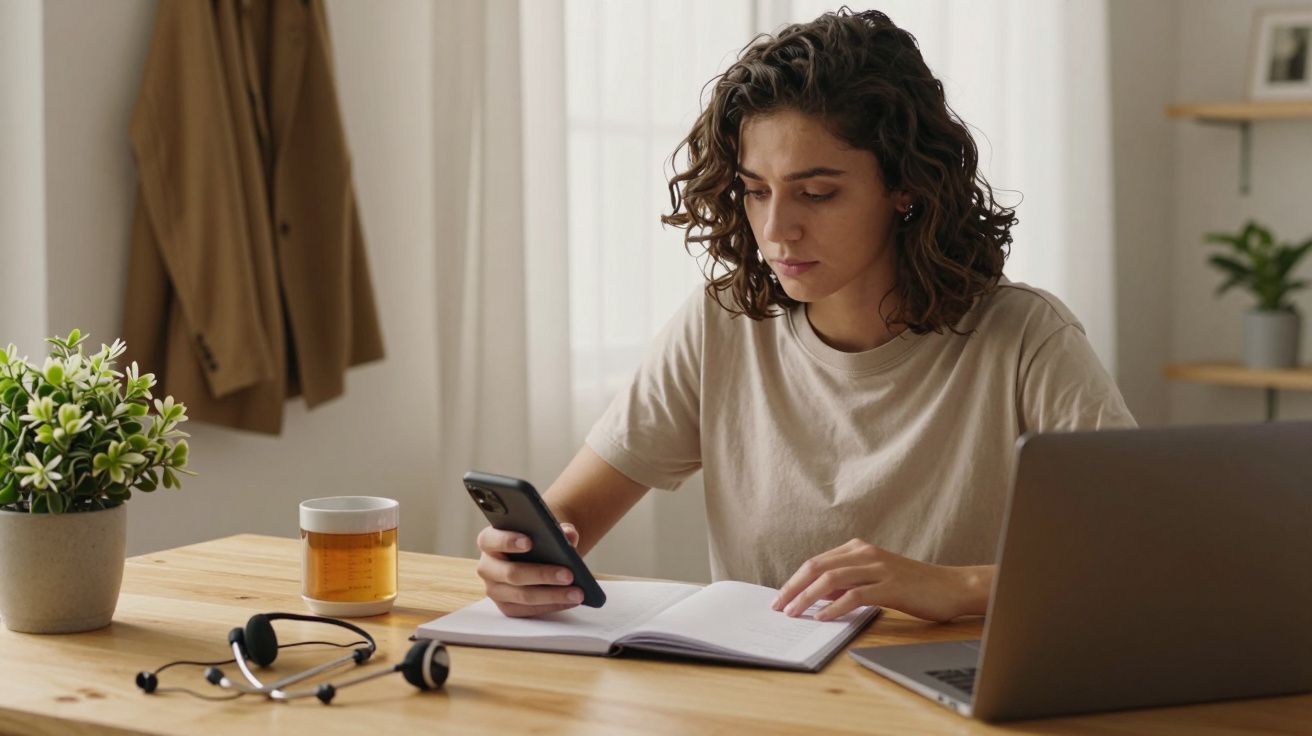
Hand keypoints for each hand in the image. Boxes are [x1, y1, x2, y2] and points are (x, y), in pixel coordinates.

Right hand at [475, 522, 584, 616]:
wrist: (536, 555)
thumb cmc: (537, 539)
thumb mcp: (546, 529)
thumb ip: (558, 529)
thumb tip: (570, 535)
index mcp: (489, 541)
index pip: (491, 540)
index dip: (508, 541)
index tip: (530, 542)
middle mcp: (487, 567)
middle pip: (511, 573)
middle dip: (542, 574)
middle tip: (569, 574)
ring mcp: (494, 590)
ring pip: (522, 595)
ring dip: (552, 595)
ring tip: (577, 593)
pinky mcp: (506, 607)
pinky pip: (528, 610)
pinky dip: (552, 605)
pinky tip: (570, 600)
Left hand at [771, 538, 991, 622]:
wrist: (952, 587)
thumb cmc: (913, 586)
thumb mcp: (875, 580)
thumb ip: (848, 584)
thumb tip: (816, 597)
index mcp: (859, 549)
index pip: (816, 562)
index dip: (794, 580)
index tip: (779, 598)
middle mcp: (866, 554)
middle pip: (818, 567)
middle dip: (793, 587)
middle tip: (778, 607)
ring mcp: (878, 568)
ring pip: (832, 579)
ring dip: (808, 597)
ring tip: (794, 613)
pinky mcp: (891, 586)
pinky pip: (855, 595)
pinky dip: (835, 607)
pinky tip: (823, 618)